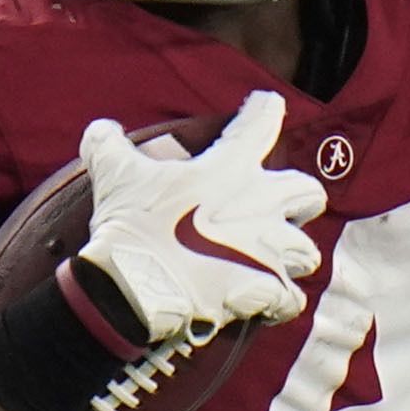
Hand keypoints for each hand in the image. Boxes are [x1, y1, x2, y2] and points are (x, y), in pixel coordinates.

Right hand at [75, 90, 321, 345]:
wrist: (139, 285)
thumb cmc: (132, 224)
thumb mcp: (114, 174)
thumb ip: (109, 146)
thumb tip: (101, 130)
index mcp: (229, 170)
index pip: (259, 125)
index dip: (266, 111)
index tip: (269, 104)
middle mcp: (261, 206)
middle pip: (309, 193)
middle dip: (301, 201)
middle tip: (284, 209)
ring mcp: (270, 250)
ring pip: (307, 252)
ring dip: (291, 258)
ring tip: (273, 264)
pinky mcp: (268, 290)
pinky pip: (291, 300)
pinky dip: (281, 304)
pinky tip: (268, 306)